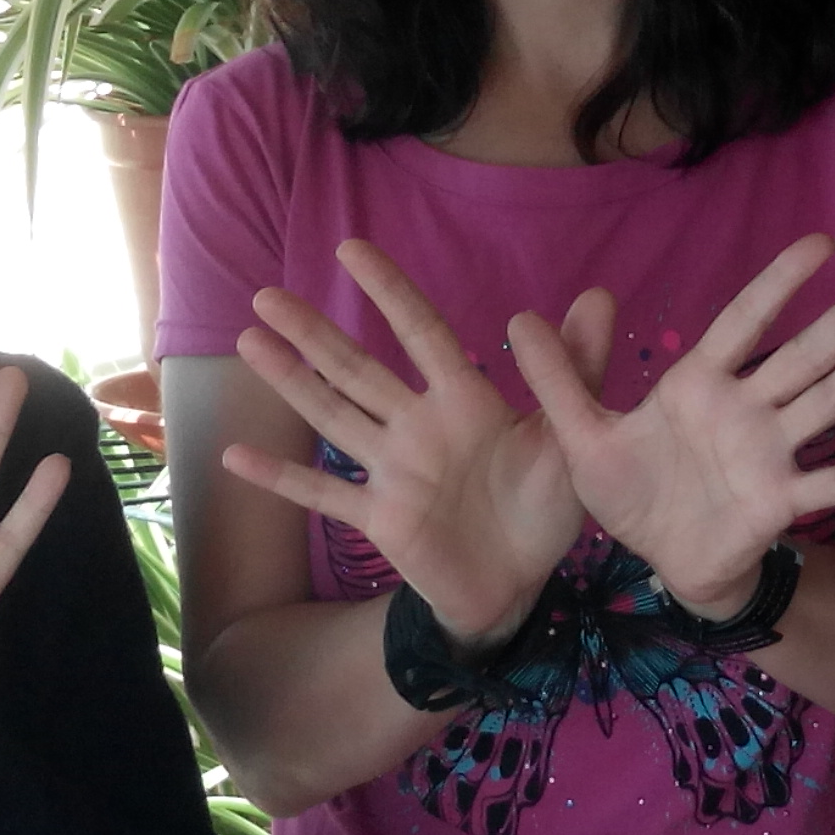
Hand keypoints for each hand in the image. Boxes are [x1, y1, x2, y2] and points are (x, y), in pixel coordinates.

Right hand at [217, 241, 590, 648]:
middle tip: (267, 294)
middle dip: (314, 333)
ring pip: (333, 417)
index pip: (421, 334)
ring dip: (292, 383)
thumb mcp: (569, 435)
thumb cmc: (543, 504)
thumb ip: (575, 369)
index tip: (351, 250)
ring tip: (250, 342)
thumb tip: (599, 294)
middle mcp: (418, 427)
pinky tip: (235, 457)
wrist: (522, 583)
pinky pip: (324, 496)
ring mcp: (392, 471)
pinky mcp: (380, 520)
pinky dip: (281, 478)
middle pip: (358, 370)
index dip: (389, 293)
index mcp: (464, 401)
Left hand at [515, 234, 834, 616]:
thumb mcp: (579, 435)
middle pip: (801, 356)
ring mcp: (769, 454)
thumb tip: (518, 317)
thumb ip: (557, 378)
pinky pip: (834, 484)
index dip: (778, 285)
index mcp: (698, 385)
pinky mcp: (781, 501)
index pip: (742, 323)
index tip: (820, 244)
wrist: (658, 561)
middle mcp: (745, 409)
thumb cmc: (630, 491)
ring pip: (826, 403)